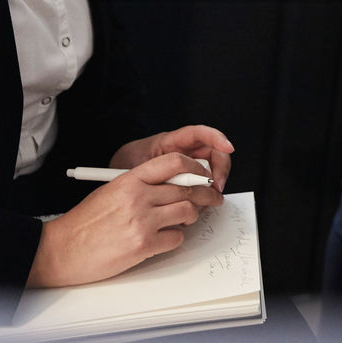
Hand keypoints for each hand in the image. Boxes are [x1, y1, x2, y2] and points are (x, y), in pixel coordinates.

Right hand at [27, 151, 224, 287]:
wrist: (63, 249)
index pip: (173, 162)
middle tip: (212, 199)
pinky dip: (176, 238)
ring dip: (192, 217)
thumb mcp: (111, 191)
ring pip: (187, 213)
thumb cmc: (85, 222)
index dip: (195, 168)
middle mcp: (138, 197)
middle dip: (205, 195)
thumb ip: (140, 185)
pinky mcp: (144, 245)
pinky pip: (177, 238)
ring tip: (186, 219)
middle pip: (187, 190)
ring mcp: (142, 221)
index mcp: (129, 180)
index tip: (203, 175)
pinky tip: (165, 238)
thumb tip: (173, 186)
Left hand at [109, 124, 234, 192]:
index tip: (228, 147)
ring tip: (203, 201)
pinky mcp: (186, 185)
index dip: (216, 137)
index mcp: (169, 143)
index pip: (198, 133)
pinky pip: (202, 190)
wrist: (113, 180)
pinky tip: (194, 208)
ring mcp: (187, 169)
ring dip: (212, 187)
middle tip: (216, 187)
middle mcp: (183, 153)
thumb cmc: (122, 168)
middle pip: (213, 154)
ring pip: (211, 173)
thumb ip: (156, 173)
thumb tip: (179, 185)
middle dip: (220, 169)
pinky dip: (203, 199)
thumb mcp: (135, 167)